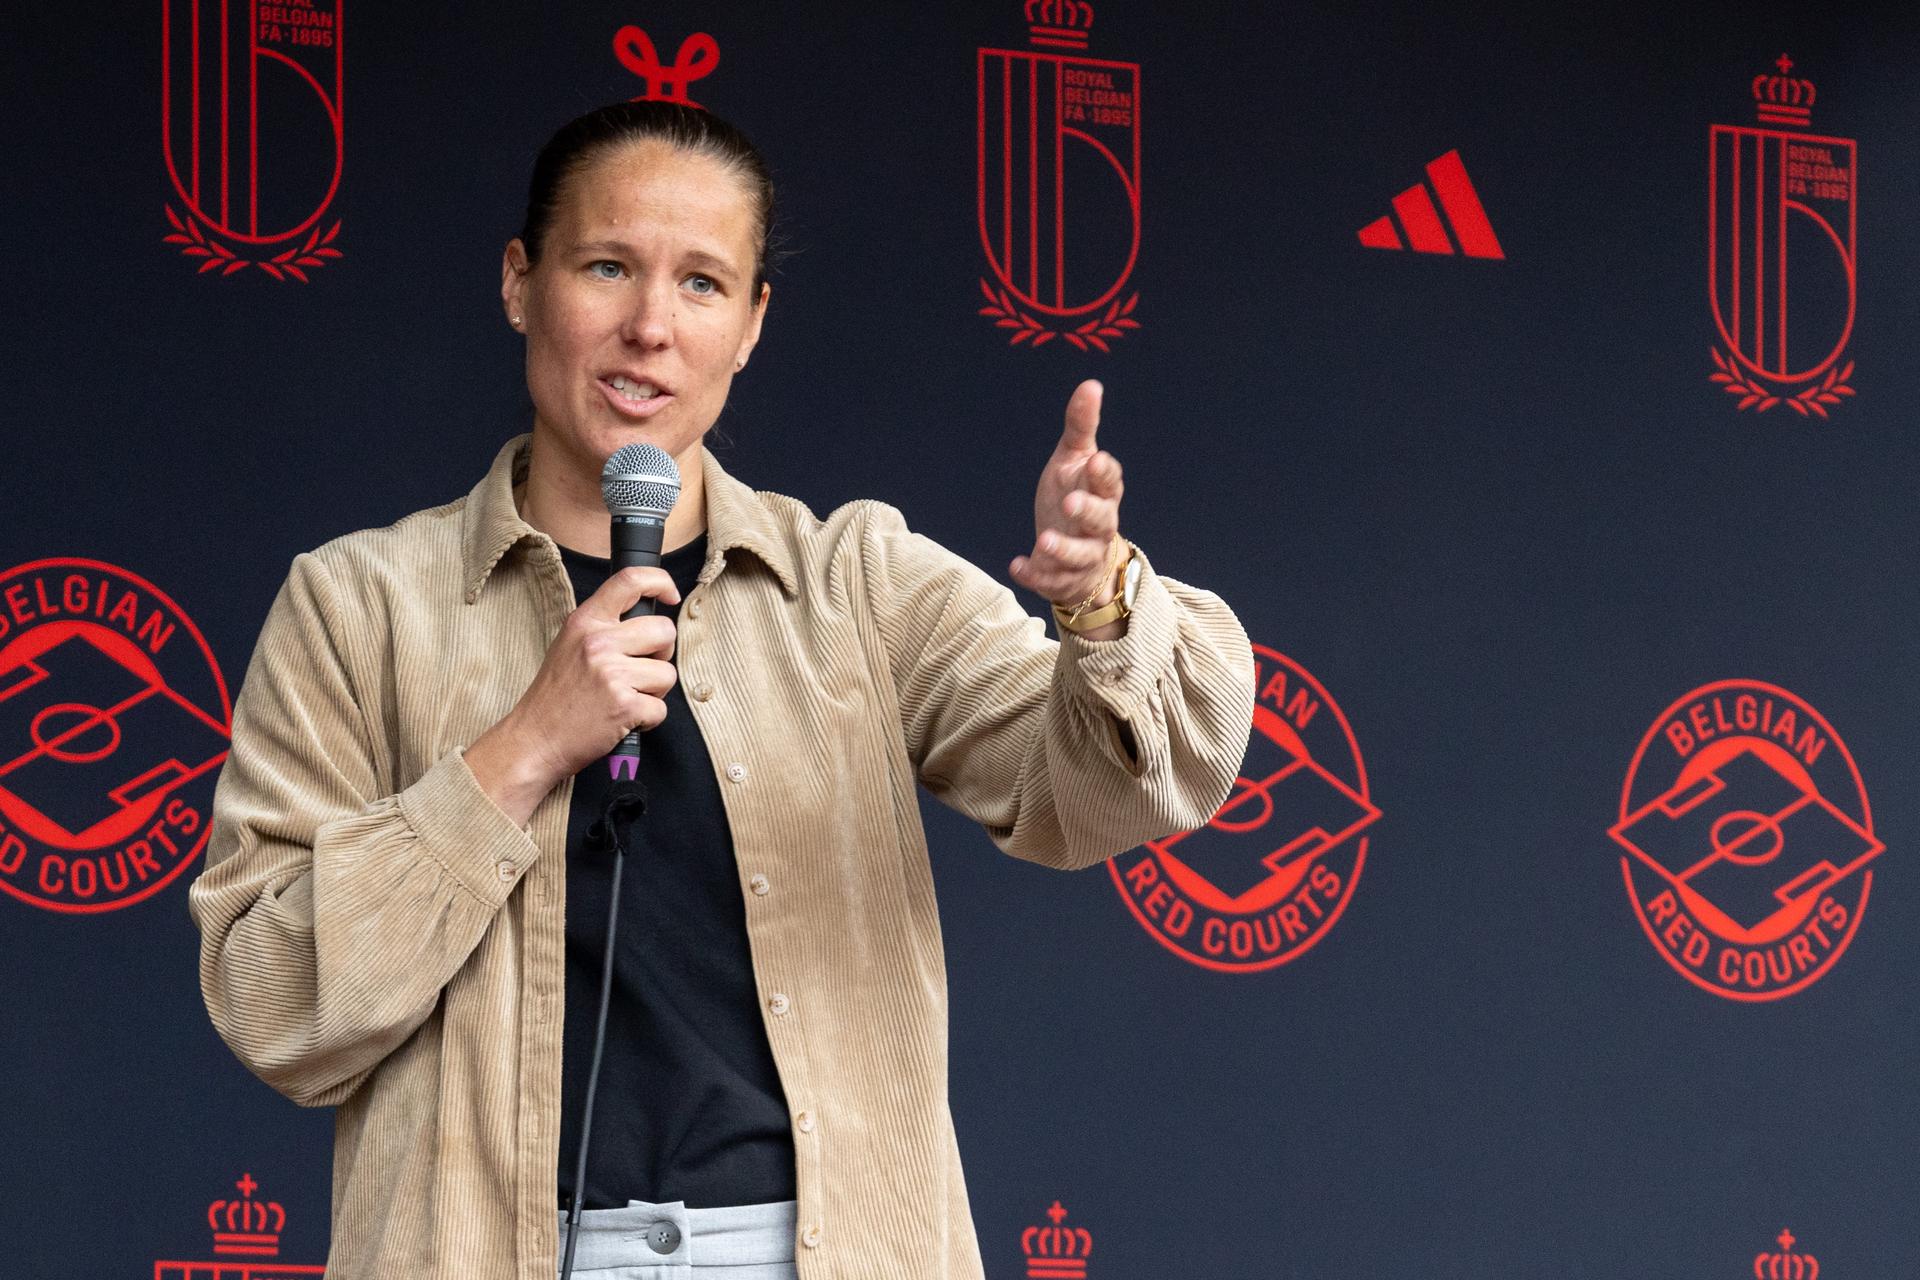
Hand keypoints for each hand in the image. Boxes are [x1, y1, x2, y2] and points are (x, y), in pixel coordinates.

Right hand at [466, 566, 681, 824]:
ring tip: (624, 698)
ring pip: (667, 673)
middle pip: (664, 631)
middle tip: (637, 671)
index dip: (660, 581)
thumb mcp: (569, 645)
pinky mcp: (625, 706)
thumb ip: (604, 627)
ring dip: (653, 690)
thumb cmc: (555, 697)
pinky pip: (661, 708)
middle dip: (660, 654)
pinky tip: (623, 719)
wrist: (534, 740)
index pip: (630, 581)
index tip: (670, 595)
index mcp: (585, 622)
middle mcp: (599, 643)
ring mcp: (612, 674)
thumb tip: (648, 618)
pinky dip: (647, 719)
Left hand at [1008, 379, 1124, 607]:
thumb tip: (1091, 385)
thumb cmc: (1077, 498)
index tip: (1094, 461)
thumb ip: (1081, 427)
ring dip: (1062, 549)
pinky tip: (1017, 564)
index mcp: (1102, 493)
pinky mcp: (1061, 578)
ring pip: (1079, 555)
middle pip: (1101, 520)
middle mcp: (1098, 526)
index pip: (1109, 482)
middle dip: (1087, 512)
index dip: (1103, 473)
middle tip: (1070, 504)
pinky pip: (1050, 580)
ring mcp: (1082, 555)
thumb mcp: (1074, 460)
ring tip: (1043, 541)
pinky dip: (1035, 574)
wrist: (1078, 557)